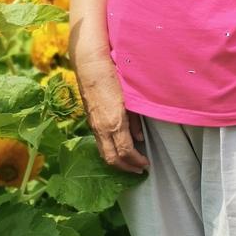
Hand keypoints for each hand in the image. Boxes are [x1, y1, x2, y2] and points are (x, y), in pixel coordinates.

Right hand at [75, 56, 148, 173]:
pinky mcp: (90, 122)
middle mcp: (102, 128)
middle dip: (126, 168)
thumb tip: (140, 138)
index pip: (126, 151)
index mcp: (114, 122)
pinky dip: (109, 151)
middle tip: (139, 169)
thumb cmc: (113, 77)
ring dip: (117, 162)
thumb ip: (135, 120)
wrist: (90, 66)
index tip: (146, 163)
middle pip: (112, 158)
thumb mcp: (130, 98)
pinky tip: (118, 149)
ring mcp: (94, 126)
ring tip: (129, 164)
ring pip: (103, 153)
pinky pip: (99, 144)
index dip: (136, 161)